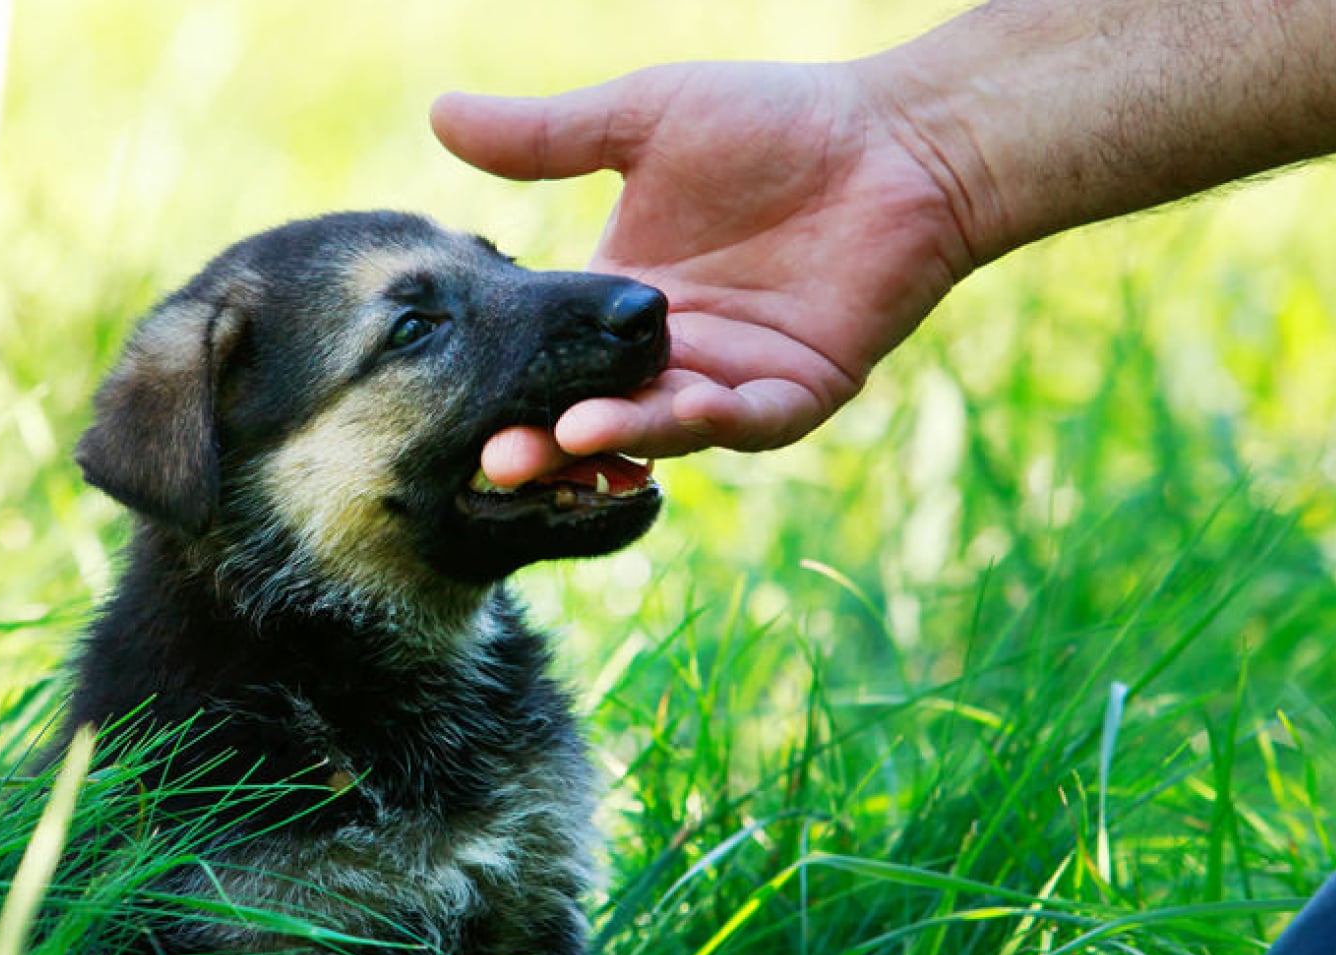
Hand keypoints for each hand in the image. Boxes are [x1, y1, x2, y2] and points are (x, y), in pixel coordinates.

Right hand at [432, 61, 982, 484]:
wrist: (896, 138)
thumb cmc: (775, 121)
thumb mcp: (640, 122)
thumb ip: (543, 136)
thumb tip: (439, 112)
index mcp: (617, 303)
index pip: (547, 357)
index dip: (506, 386)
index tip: (454, 408)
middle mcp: (666, 354)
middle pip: (595, 410)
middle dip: (547, 441)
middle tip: (497, 461)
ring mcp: (730, 379)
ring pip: (663, 426)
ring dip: (619, 438)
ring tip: (570, 438)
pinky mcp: (795, 392)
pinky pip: (746, 421)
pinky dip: (709, 423)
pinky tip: (676, 411)